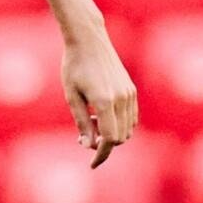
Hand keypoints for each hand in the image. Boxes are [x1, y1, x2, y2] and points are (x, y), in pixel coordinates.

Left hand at [61, 32, 137, 168]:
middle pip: (120, 138)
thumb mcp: (71, 95)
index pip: (109, 139)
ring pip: (128, 129)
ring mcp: (129, 94)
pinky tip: (102, 114)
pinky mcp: (131, 90)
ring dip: (112, 133)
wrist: (88, 40)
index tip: (92, 163)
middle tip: (84, 135)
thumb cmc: (74, 66)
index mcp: (105, 101)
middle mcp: (122, 99)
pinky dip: (119, 123)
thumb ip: (82, 122)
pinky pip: (131, 117)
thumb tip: (89, 145)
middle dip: (104, 143)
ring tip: (91, 119)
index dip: (101, 154)